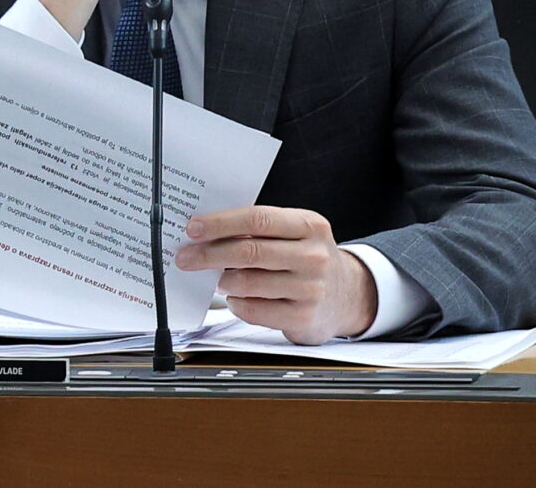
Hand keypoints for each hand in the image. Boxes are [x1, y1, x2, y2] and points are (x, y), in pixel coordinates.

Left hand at [176, 204, 376, 343]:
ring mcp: (311, 289)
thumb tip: (207, 231)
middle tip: (185, 256)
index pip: (257, 218)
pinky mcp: (303, 317)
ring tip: (217, 278)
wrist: (349, 295)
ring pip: (248, 283)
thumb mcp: (296, 234)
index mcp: (310, 225)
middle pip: (249, 251)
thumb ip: (261, 229)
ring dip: (223, 281)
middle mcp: (314, 256)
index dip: (220, 223)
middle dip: (209, 254)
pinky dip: (237, 304)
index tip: (193, 228)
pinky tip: (237, 298)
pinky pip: (254, 310)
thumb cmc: (308, 259)